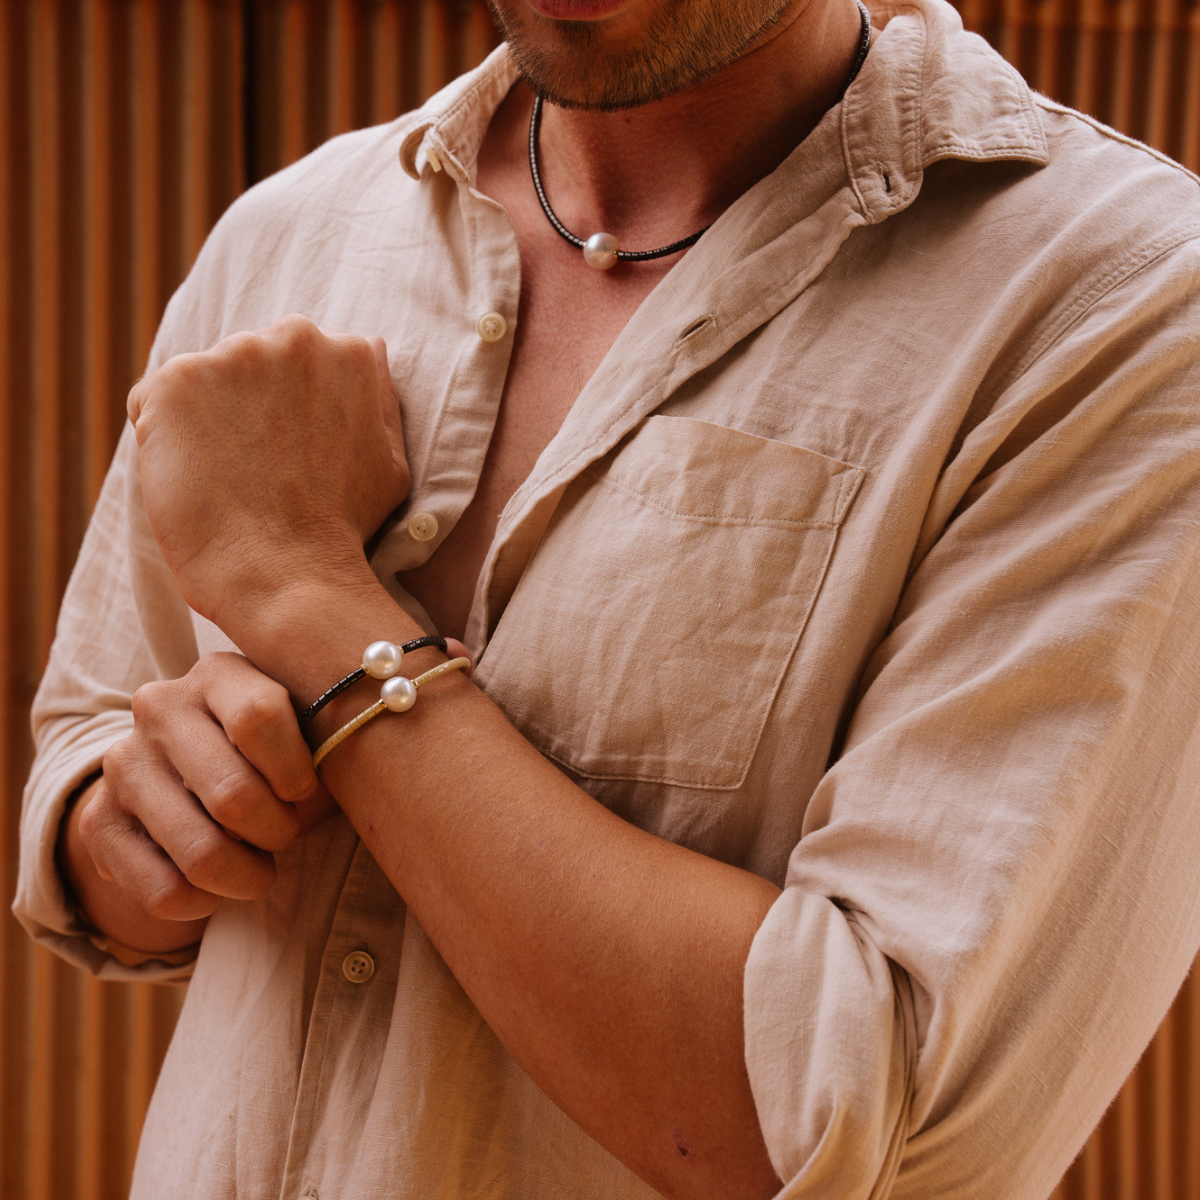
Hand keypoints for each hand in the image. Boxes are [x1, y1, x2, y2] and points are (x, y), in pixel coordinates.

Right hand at [75, 652, 332, 928]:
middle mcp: (159, 708)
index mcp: (219, 673)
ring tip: (261, 865)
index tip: (306, 792)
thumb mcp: (305, 733)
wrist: (190, 783)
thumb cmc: (277, 757)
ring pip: (202, 853)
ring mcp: (122, 763)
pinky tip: (218, 884)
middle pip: (233, 796)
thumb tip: (340, 780)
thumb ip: (327, 744)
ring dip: (248, 876)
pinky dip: (206, 903)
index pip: (258, 717)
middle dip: (277, 833)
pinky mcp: (98, 822)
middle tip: (285, 834)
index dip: (295, 772)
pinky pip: (164, 892)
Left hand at [127, 315, 408, 635]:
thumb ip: (377, 399)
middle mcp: (293, 339)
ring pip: (202, 384)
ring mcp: (232, 357)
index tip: (291, 457)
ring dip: (205, 424)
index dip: (288, 414)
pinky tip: (194, 481)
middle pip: (250, 365)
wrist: (291, 574)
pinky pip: (152, 404)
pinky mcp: (176, 383)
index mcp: (347, 353)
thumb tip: (367, 348)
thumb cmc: (343, 530)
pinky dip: (162, 441)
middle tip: (258, 472)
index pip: (297, 363)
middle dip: (247, 408)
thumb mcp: (390, 457)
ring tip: (227, 481)